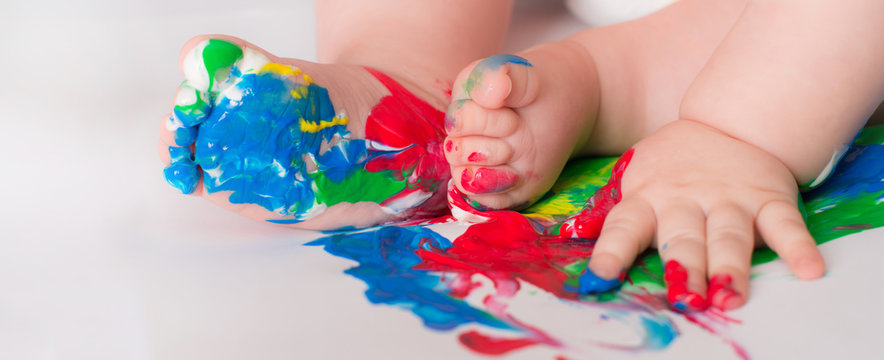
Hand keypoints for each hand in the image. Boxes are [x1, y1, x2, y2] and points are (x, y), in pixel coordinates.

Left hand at [588, 120, 825, 310]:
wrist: (728, 121)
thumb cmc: (672, 166)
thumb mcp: (635, 179)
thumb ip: (616, 214)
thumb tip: (574, 236)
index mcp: (647, 197)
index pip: (624, 226)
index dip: (612, 252)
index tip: (600, 278)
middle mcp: (686, 198)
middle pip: (683, 237)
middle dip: (683, 268)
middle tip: (685, 299)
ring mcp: (730, 198)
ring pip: (729, 234)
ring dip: (730, 265)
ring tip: (730, 294)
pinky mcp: (769, 199)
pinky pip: (785, 225)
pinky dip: (798, 247)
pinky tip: (808, 269)